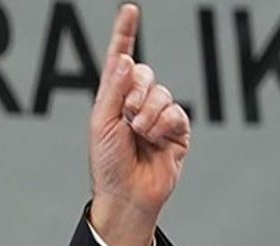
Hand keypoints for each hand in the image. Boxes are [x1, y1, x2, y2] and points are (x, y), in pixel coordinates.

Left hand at [89, 4, 190, 245]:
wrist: (127, 194)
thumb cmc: (107, 163)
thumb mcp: (102, 123)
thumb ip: (114, 90)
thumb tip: (127, 59)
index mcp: (113, 99)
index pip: (121, 60)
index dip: (125, 35)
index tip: (130, 10)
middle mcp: (136, 103)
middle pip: (146, 73)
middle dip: (137, 90)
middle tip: (128, 114)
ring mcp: (158, 116)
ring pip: (163, 92)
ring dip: (149, 112)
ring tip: (139, 133)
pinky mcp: (177, 131)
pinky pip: (177, 112)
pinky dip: (164, 124)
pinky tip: (155, 139)